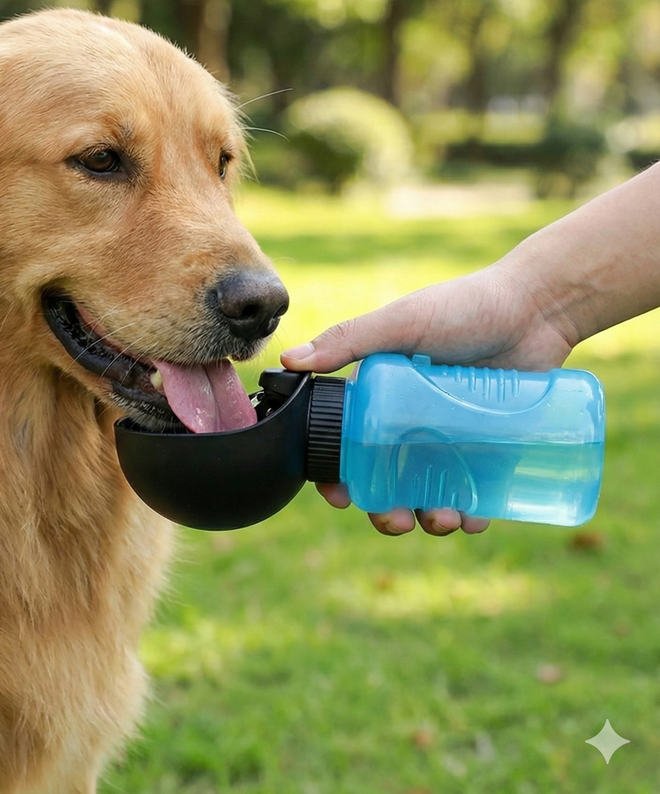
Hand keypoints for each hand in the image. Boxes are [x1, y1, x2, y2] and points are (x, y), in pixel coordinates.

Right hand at [281, 262, 574, 536]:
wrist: (538, 308)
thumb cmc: (465, 307)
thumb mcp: (402, 322)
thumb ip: (348, 339)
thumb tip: (289, 360)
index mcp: (379, 393)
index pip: (347, 442)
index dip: (338, 475)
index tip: (340, 497)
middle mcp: (410, 419)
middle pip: (386, 478)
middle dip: (384, 509)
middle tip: (395, 520)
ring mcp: (451, 436)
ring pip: (430, 491)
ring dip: (428, 517)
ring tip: (442, 519)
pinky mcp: (491, 447)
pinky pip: (477, 491)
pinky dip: (472, 512)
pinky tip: (474, 518)